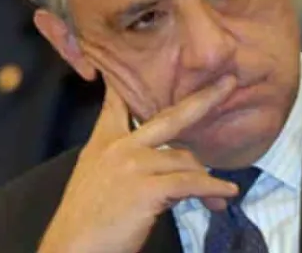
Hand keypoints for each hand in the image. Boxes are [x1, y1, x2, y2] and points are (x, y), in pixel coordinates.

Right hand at [38, 72, 238, 252]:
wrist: (73, 247)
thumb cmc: (84, 220)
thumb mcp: (91, 177)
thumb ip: (118, 159)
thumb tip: (160, 161)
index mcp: (103, 142)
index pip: (116, 104)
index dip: (126, 84)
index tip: (136, 66)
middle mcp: (120, 146)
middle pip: (171, 116)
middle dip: (204, 99)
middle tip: (228, 84)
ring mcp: (134, 164)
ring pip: (185, 160)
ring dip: (205, 178)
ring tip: (217, 196)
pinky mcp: (148, 188)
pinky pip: (190, 184)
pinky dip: (212, 190)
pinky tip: (224, 195)